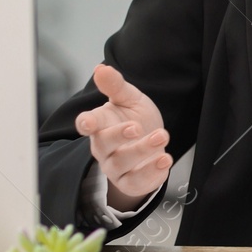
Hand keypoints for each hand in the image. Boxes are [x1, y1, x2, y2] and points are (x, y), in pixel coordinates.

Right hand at [76, 63, 170, 210]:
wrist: (152, 143)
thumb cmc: (135, 118)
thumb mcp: (129, 98)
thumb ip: (115, 85)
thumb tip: (101, 68)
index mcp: (100, 125)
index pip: (87, 124)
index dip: (86, 123)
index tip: (88, 122)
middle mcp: (103, 148)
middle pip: (104, 145)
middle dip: (119, 136)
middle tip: (137, 126)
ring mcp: (115, 168)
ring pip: (121, 164)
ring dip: (142, 151)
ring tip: (162, 136)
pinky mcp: (130, 183)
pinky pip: (136, 183)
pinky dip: (151, 173)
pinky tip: (165, 159)